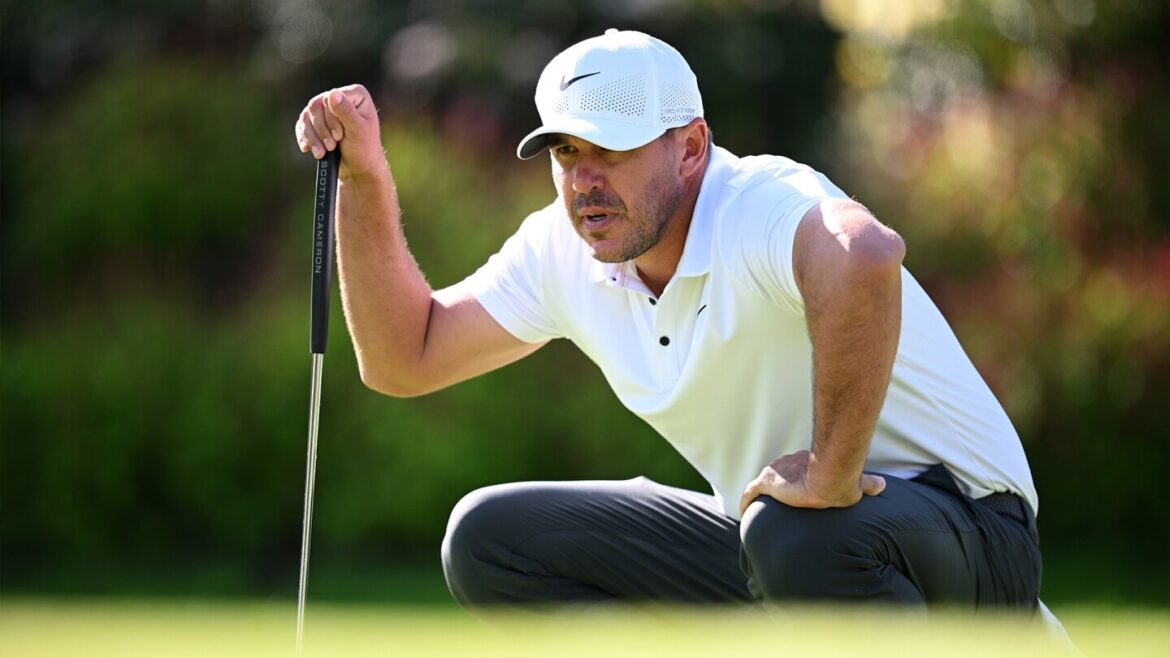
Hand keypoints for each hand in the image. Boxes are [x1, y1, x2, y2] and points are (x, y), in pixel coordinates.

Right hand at [294, 84, 383, 178]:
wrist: (358, 169)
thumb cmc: (364, 150)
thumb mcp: (358, 130)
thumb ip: (346, 111)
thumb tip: (333, 93)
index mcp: (356, 95)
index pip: (330, 98)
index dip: (330, 118)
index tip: (339, 136)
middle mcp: (341, 98)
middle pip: (315, 106)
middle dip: (322, 130)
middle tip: (332, 146)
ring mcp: (327, 110)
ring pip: (306, 116)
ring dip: (313, 136)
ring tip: (323, 152)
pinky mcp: (317, 122)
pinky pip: (302, 125)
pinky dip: (305, 138)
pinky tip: (307, 149)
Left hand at [737, 450, 885, 516]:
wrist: (831, 479)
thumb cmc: (844, 481)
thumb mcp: (858, 485)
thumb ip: (869, 484)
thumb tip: (884, 485)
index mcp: (807, 462)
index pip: (797, 469)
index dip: (794, 481)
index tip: (793, 492)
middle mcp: (789, 463)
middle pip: (779, 475)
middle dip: (777, 488)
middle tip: (774, 505)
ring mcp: (777, 472)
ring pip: (764, 484)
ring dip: (761, 497)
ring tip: (759, 513)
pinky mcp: (767, 483)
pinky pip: (750, 494)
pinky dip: (746, 502)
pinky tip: (744, 513)